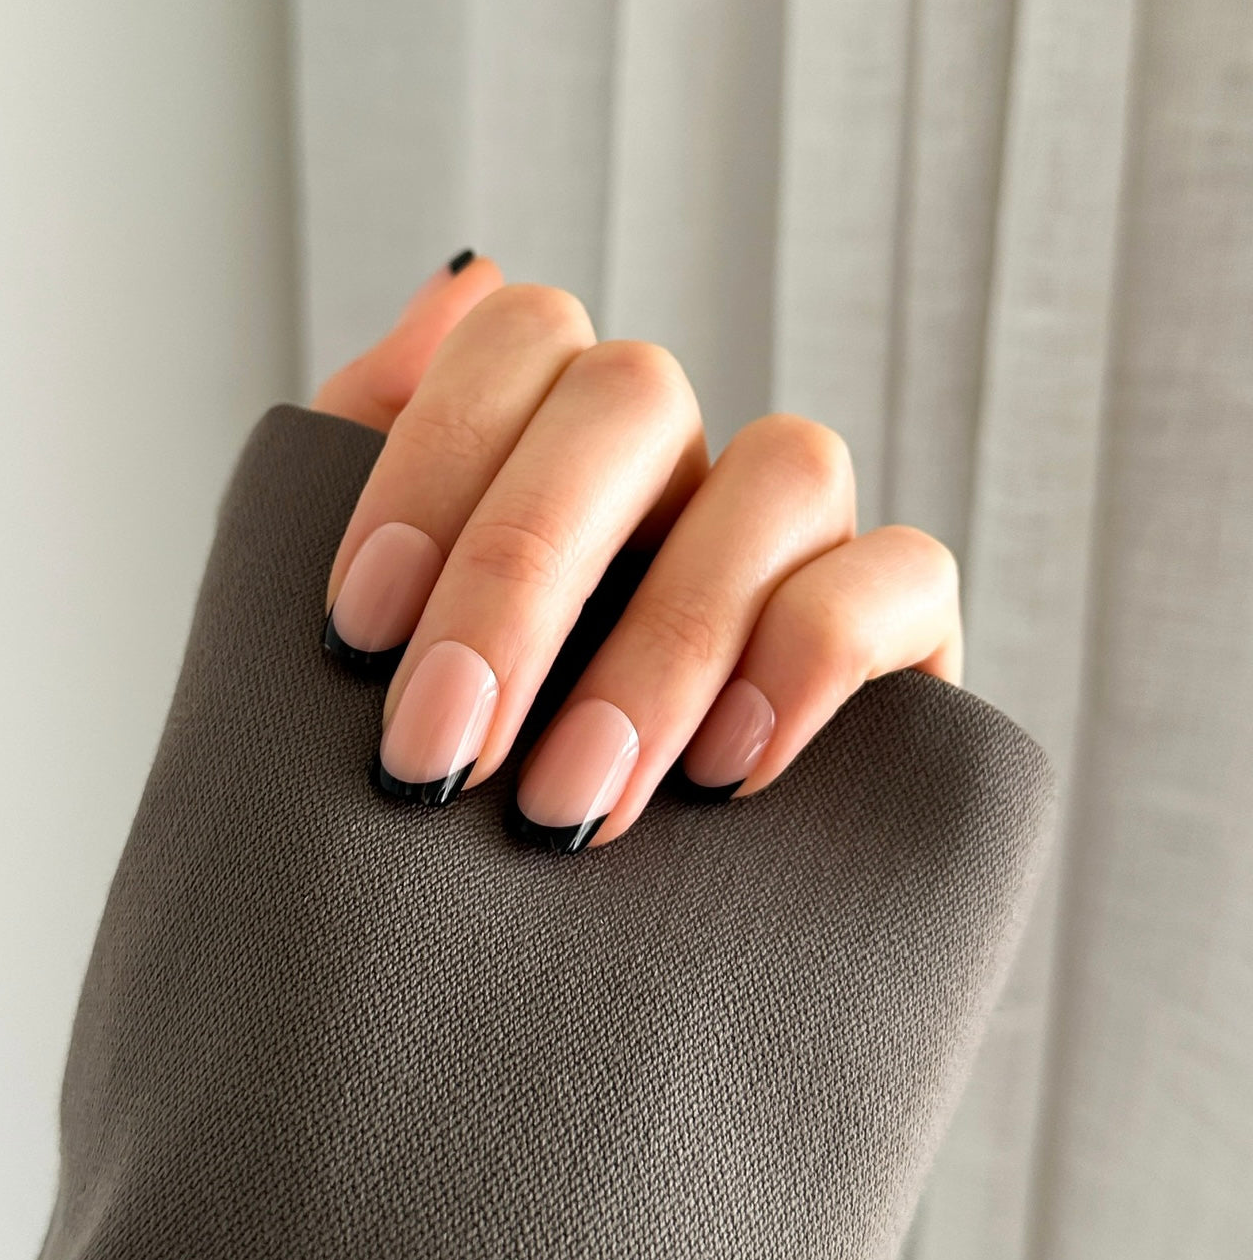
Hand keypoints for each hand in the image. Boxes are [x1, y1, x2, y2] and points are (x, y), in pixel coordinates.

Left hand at [312, 250, 962, 852]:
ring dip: (666, 639)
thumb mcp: (364, 634)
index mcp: (550, 444)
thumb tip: (452, 277)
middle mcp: (682, 469)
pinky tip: (728, 774)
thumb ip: (367, 452)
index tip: (355, 636)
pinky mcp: (900, 634)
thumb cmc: (443, 792)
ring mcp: (793, 542)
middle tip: (439, 754)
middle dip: (522, 572)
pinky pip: (905, 570)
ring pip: (787, 467)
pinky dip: (812, 654)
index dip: (431, 462)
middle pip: (637, 393)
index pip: (517, 340)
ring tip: (574, 803)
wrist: (534, 982)